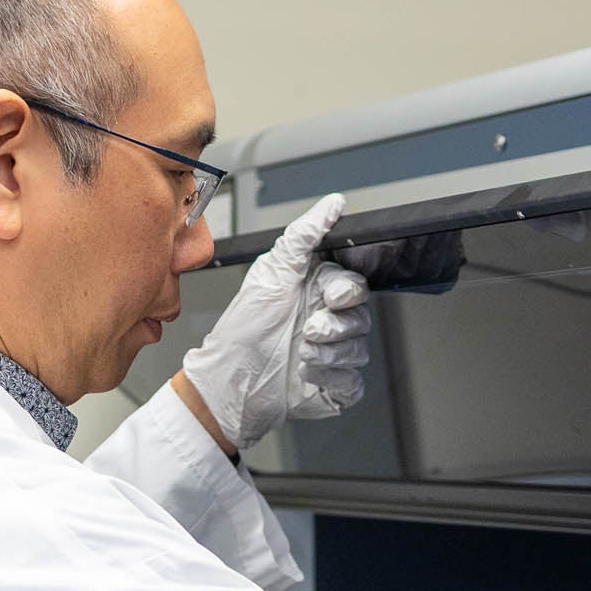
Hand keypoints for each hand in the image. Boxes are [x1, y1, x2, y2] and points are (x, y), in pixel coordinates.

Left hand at [176, 195, 372, 454]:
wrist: (230, 383)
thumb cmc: (242, 331)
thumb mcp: (270, 275)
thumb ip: (302, 236)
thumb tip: (331, 204)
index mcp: (314, 291)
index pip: (353, 283)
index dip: (346, 290)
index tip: (330, 297)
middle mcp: (326, 320)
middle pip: (361, 315)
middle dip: (335, 325)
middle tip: (309, 329)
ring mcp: (332, 354)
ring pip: (359, 348)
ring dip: (328, 353)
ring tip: (299, 353)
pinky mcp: (334, 386)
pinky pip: (353, 381)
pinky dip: (330, 379)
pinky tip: (305, 375)